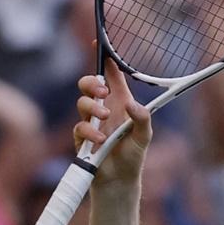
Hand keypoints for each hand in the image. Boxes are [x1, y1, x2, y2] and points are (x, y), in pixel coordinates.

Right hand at [73, 56, 152, 185]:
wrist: (119, 181)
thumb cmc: (133, 156)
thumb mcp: (144, 137)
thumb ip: (143, 119)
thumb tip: (132, 105)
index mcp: (121, 102)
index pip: (111, 75)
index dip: (105, 59)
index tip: (97, 43)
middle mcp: (105, 108)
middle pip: (90, 84)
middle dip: (92, 83)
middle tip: (103, 91)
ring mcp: (91, 122)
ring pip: (82, 102)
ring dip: (91, 107)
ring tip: (104, 118)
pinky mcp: (82, 138)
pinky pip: (79, 127)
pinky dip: (89, 131)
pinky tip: (101, 140)